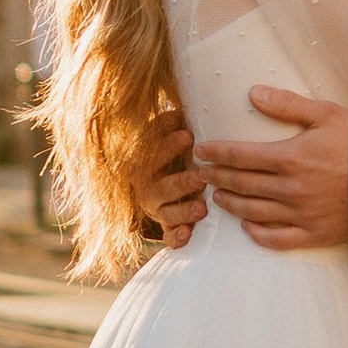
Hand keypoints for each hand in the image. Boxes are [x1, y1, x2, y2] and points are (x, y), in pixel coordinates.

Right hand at [134, 117, 204, 249]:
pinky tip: (187, 235)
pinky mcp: (168, 227)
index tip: (189, 135)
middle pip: (161, 186)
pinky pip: (169, 237)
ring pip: (167, 213)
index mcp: (145, 162)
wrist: (160, 185)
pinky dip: (176, 237)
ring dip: (183, 211)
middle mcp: (148, 187)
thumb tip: (182, 110)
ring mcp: (158, 209)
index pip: (153, 153)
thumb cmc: (173, 154)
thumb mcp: (170, 138)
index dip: (169, 145)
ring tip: (201, 207)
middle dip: (181, 181)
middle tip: (200, 176)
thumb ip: (174, 126)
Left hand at [196, 92, 347, 248]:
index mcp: (291, 157)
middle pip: (242, 184)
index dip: (217, 152)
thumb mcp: (326, 114)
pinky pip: (277, 239)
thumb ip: (287, 104)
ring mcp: (301, 214)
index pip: (240, 155)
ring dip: (231, 204)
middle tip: (201, 173)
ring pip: (253, 212)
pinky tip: (247, 227)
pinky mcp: (315, 234)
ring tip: (218, 197)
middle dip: (217, 177)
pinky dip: (258, 234)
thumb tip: (253, 93)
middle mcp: (290, 189)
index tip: (202, 150)